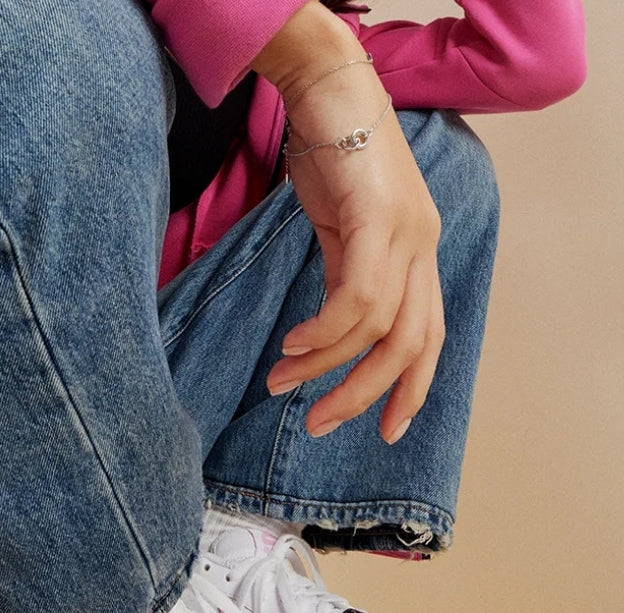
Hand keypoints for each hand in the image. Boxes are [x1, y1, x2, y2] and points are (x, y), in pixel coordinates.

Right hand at [252, 3, 443, 443]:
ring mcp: (406, 230)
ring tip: (283, 381)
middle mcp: (422, 246)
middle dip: (365, 395)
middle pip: (410, 345)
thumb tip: (327, 336)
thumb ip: (344, 278)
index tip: (384, 432)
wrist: (324, 83)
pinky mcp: (378, 216)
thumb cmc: (329, 152)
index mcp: (416, 253)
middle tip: (318, 424)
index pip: (427, 337)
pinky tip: (293, 345)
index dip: (411, 390)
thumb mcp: (339, 229)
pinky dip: (325, 329)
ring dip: (325, 365)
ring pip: (379, 326)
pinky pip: (357, 293)